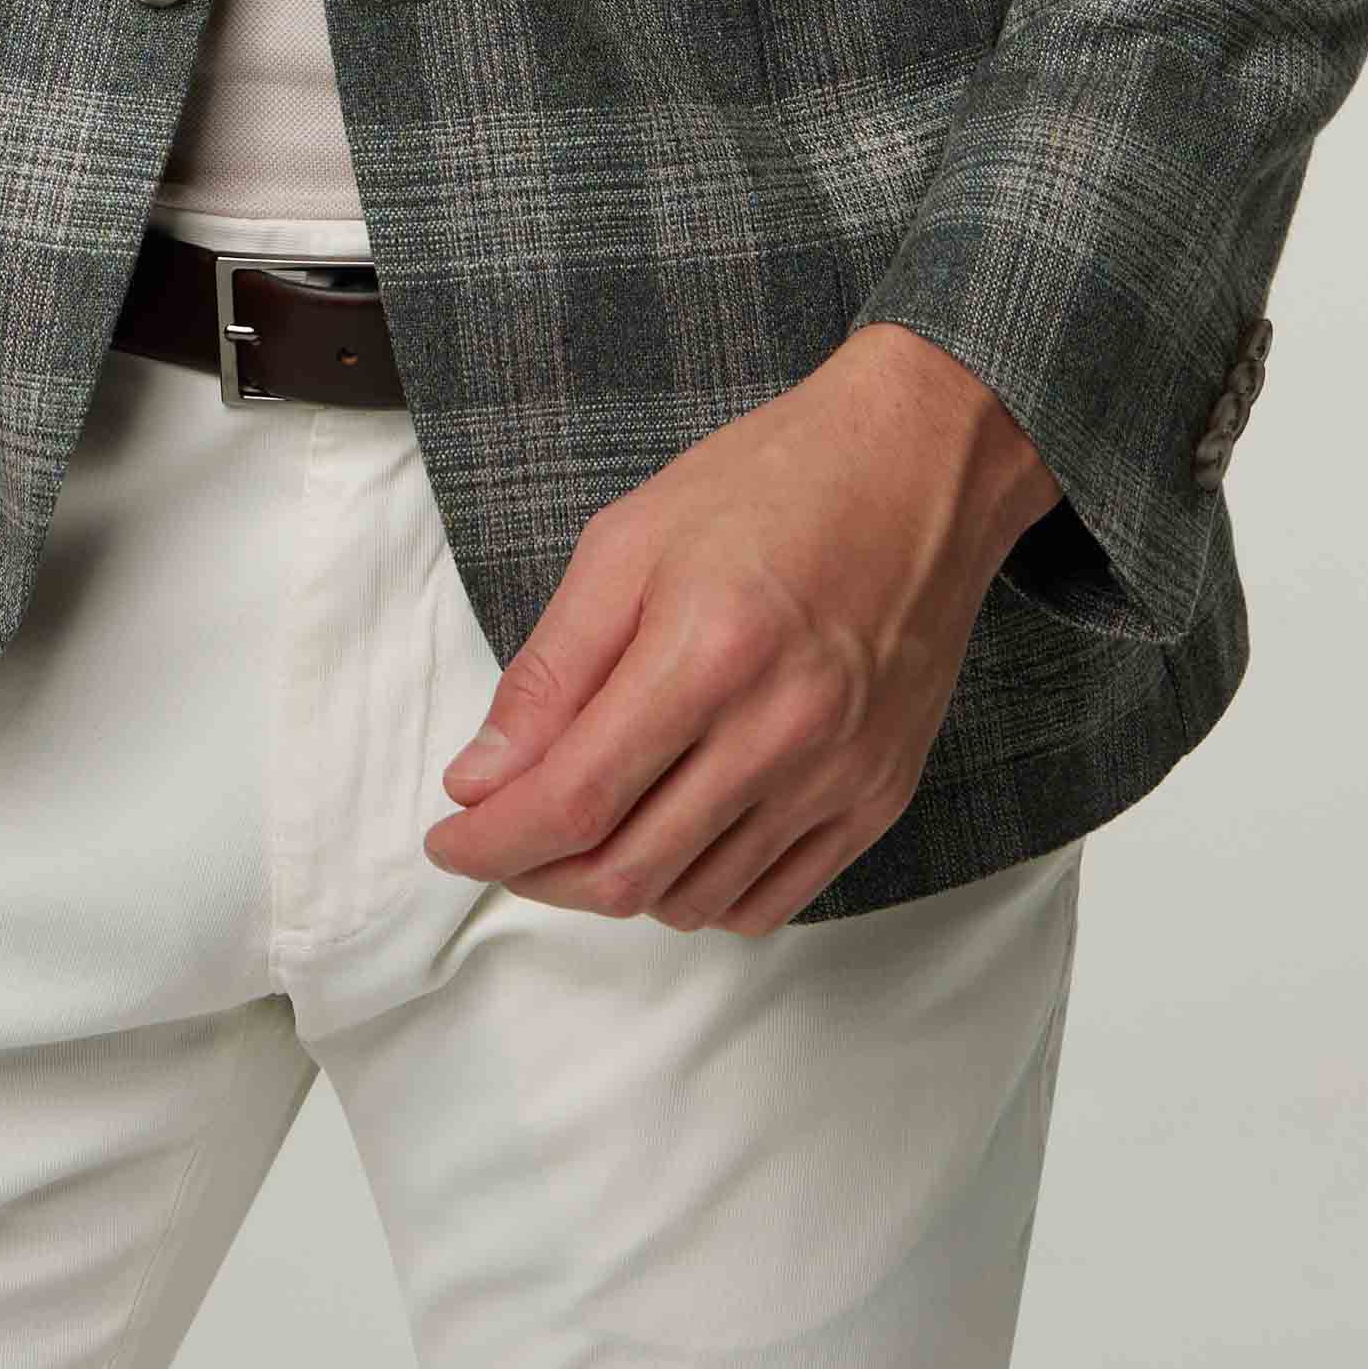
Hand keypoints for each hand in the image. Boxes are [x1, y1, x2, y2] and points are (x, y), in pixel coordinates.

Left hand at [421, 321, 1058, 934]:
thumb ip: (552, 670)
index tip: (448, 838)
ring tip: (584, 828)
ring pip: (693, 900)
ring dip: (614, 886)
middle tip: (502, 837)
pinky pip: (768, 902)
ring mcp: (839, 775)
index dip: (493, 840)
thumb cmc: (772, 483)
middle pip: (628, 870)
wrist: (919, 466)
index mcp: (709, 650)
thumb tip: (482, 777)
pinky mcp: (877, 798)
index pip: (574, 799)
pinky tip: (670, 840)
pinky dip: (698, 895)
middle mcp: (782, 729)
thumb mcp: (629, 541)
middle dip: (537, 872)